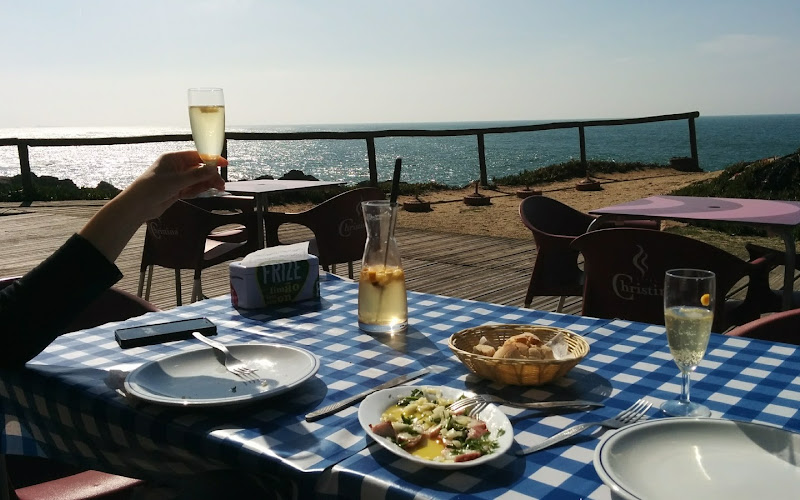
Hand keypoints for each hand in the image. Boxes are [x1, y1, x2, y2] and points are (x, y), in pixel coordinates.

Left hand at [78, 151, 225, 262]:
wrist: (138, 206)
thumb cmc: (153, 188)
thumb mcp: (177, 180)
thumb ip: (196, 175)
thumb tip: (213, 168)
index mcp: (173, 159)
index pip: (196, 156)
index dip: (211, 159)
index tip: (223, 164)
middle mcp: (176, 167)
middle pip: (199, 169)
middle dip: (210, 175)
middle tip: (221, 184)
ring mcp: (176, 180)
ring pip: (197, 179)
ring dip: (207, 183)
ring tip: (218, 189)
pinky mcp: (177, 191)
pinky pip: (192, 188)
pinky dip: (199, 190)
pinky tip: (205, 192)